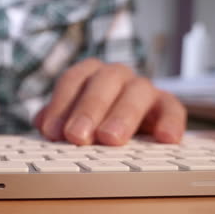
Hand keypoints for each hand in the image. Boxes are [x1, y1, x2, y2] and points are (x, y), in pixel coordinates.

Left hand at [34, 58, 186, 144]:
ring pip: (136, 92)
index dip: (61, 104)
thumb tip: (41, 123)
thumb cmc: (94, 119)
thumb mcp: (72, 118)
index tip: (51, 131)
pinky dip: (170, 122)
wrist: (129, 123)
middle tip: (77, 136)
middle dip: (89, 108)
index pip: (73, 80)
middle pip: (103, 82)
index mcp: (89, 74)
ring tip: (110, 139)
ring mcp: (143, 88)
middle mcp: (116, 76)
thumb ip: (56, 118)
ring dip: (122, 115)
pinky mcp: (167, 105)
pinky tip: (164, 139)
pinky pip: (173, 108)